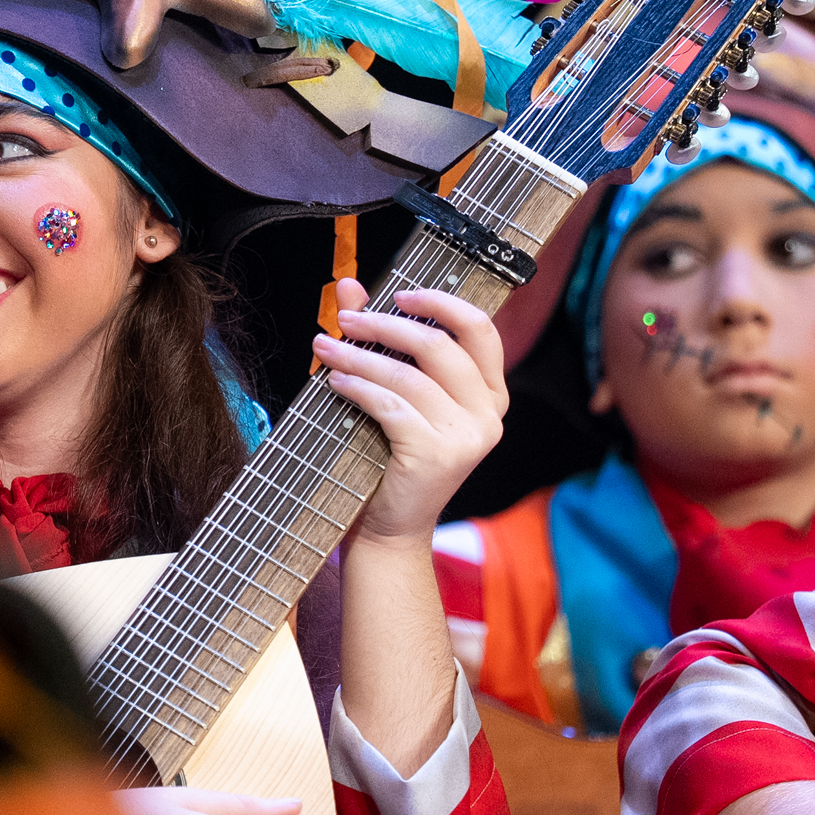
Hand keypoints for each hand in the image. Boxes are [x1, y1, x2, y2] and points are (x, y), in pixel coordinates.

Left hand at [315, 283, 506, 550]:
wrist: (389, 528)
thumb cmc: (390, 457)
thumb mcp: (393, 393)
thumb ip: (377, 339)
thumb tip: (348, 286)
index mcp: (490, 393)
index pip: (480, 329)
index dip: (440, 303)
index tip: (398, 294)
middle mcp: (489, 413)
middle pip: (440, 345)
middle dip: (385, 326)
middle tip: (345, 321)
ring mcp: (467, 437)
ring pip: (409, 375)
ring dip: (359, 357)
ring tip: (325, 349)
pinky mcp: (438, 455)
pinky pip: (391, 405)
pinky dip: (358, 388)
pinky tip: (333, 382)